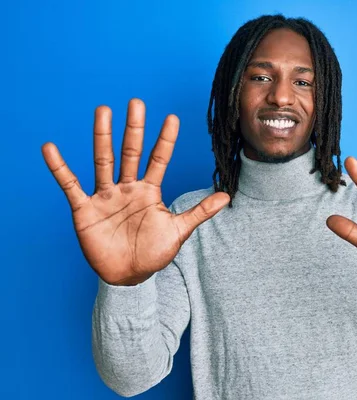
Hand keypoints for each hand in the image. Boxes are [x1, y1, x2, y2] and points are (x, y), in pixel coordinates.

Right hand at [41, 98, 229, 285]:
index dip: (165, 140)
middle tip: (137, 103)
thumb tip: (227, 196)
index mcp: (149, 191)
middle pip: (131, 153)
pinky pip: (70, 185)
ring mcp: (105, 196)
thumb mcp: (178, 230)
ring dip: (102, 137)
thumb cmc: (153, 253)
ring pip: (103, 161)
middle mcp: (127, 188)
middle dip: (134, 129)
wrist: (128, 276)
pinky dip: (60, 168)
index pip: (158, 160)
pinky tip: (51, 149)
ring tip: (103, 111)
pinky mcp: (84, 209)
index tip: (173, 118)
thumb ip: (199, 212)